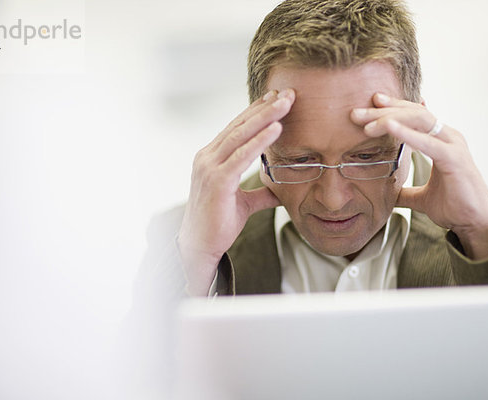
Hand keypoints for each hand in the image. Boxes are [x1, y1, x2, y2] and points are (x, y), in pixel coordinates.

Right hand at [178, 89, 294, 294]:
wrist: (200, 246)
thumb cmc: (218, 223)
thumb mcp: (245, 203)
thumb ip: (261, 192)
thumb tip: (280, 190)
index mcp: (211, 158)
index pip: (236, 128)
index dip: (256, 111)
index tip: (276, 97)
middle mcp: (207, 157)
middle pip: (240, 125)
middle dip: (265, 107)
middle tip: (287, 92)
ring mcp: (210, 167)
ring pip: (241, 135)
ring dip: (265, 117)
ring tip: (285, 103)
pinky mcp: (217, 181)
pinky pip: (242, 155)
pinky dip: (260, 140)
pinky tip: (276, 128)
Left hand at [350, 93, 487, 259]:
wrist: (474, 224)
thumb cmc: (453, 206)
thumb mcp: (421, 197)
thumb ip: (405, 191)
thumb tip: (387, 195)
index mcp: (440, 140)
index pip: (414, 115)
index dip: (392, 107)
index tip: (371, 102)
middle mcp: (448, 137)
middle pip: (413, 113)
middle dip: (384, 110)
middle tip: (356, 113)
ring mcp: (453, 145)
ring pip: (420, 120)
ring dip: (390, 119)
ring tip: (367, 123)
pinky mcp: (455, 159)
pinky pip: (428, 142)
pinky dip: (407, 133)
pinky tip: (389, 128)